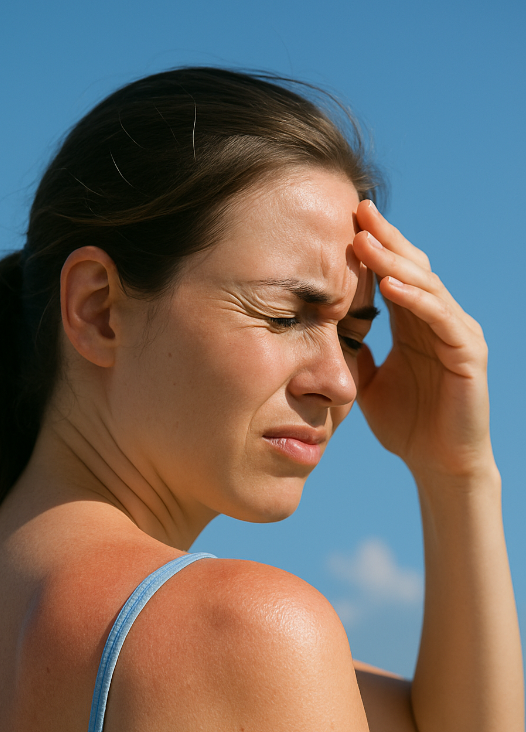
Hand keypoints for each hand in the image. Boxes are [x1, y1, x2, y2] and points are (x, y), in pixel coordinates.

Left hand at [352, 200, 492, 480]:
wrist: (438, 465)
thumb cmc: (406, 424)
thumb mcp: (368, 382)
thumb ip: (354, 352)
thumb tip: (321, 330)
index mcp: (413, 323)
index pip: (391, 273)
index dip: (370, 248)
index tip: (338, 221)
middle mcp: (437, 320)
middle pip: (410, 266)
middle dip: (382, 238)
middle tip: (355, 208)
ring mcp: (456, 332)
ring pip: (425, 284)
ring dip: (394, 261)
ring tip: (364, 239)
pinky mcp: (468, 352)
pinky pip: (441, 317)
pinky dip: (416, 299)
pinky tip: (391, 285)